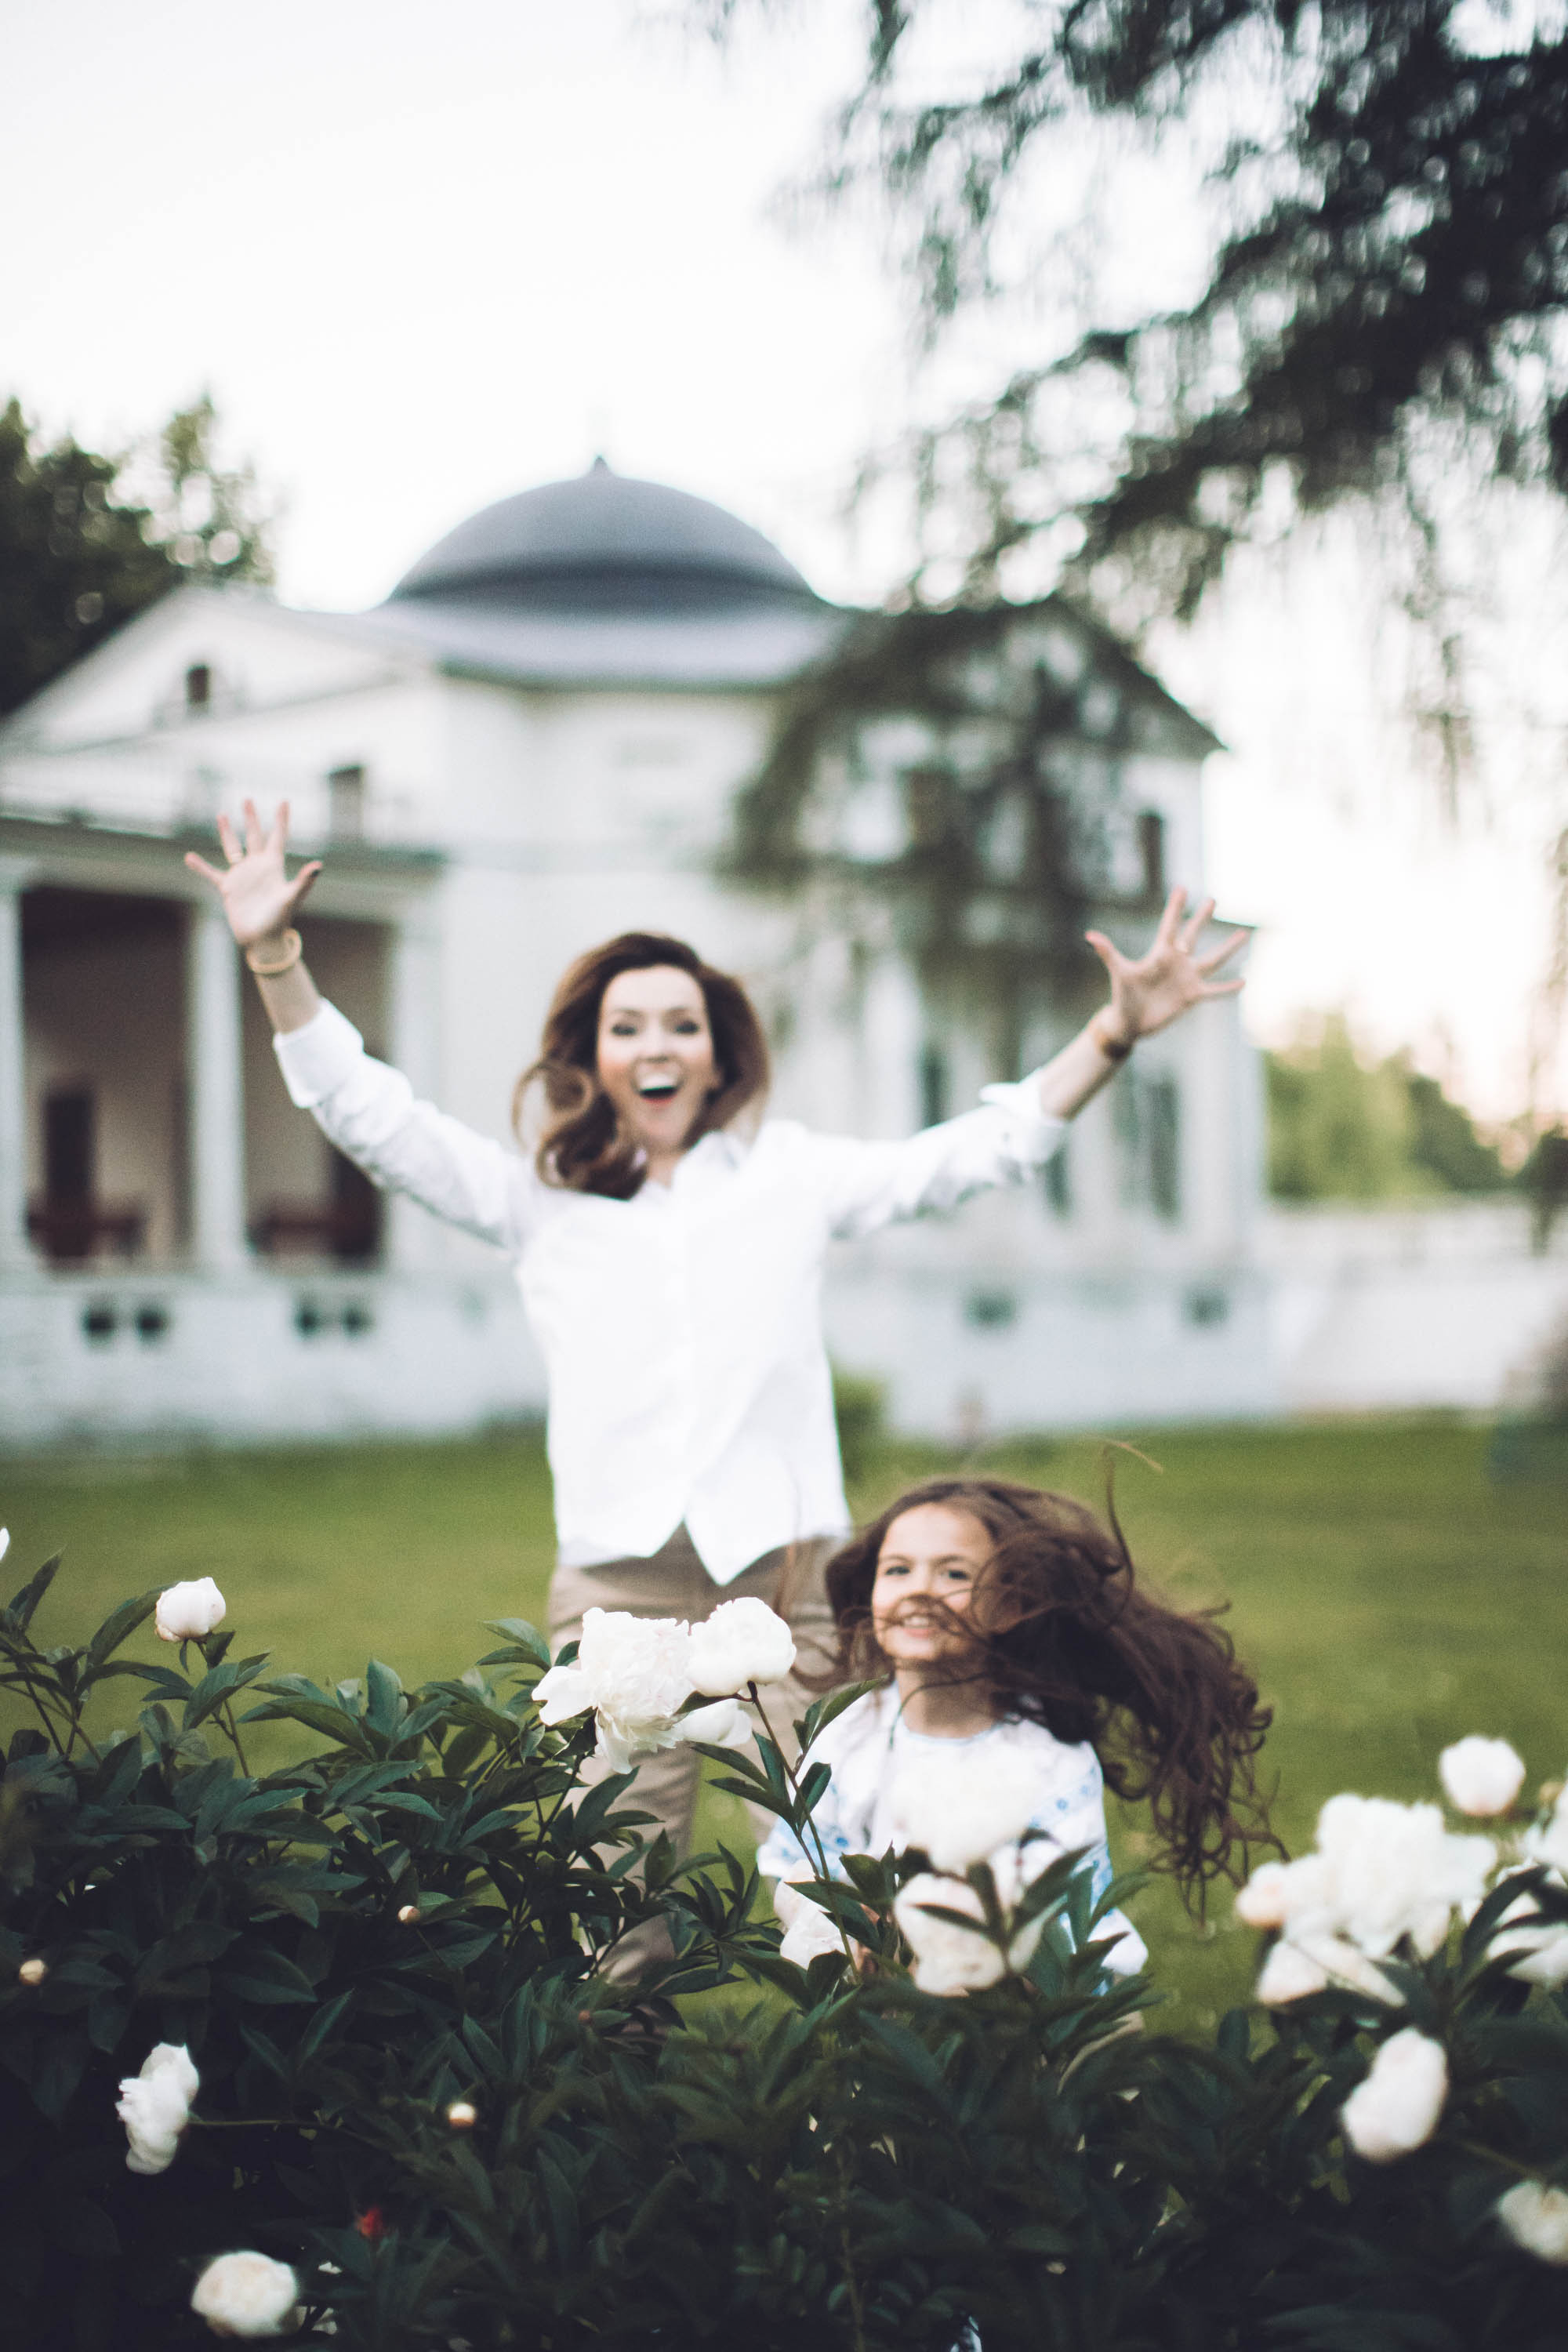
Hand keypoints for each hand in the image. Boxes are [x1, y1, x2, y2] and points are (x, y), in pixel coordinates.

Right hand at [184, 800, 321, 949]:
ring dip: (227, 832)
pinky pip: (212, 873)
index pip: (278, 837)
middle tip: (247, 800)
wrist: (263, 940)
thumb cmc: (280, 920)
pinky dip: (200, 866)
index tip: (284, 801)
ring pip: (233, 848)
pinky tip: (189, 857)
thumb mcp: (292, 897)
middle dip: (251, 819)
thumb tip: (319, 865)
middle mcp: (258, 867)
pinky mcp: (229, 888)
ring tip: (221, 814)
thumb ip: (304, 881)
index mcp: (274, 866)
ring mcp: (242, 876)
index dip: (281, 820)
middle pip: (254, 836)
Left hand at [1085, 887, 1247, 1044]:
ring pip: (1213, 960)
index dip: (1176, 908)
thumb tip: (1090, 935)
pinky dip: (1228, 988)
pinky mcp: (1192, 996)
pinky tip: (1244, 982)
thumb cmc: (1123, 995)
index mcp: (1160, 953)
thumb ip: (1108, 953)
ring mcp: (1187, 978)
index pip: (1170, 926)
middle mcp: (1177, 962)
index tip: (1182, 888)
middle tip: (1213, 899)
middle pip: (1194, 935)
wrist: (1130, 1021)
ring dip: (1228, 948)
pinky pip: (1214, 991)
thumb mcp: (1119, 972)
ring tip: (1244, 934)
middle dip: (1202, 917)